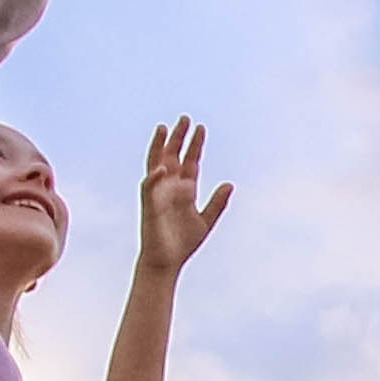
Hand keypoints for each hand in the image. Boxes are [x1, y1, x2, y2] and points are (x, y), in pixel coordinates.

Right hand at [138, 118, 231, 273]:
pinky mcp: (150, 205)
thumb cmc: (183, 243)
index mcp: (185, 190)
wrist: (167, 262)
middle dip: (179, 138)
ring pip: (157, 164)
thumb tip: (229, 184)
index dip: (195, 145)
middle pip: (173, 156)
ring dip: (159, 146)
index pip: (191, 161)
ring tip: (164, 128)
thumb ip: (217, 203)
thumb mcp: (206, 221)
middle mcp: (171, 187)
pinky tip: (163, 168)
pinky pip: (149, 187)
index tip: (201, 128)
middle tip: (185, 118)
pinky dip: (155, 177)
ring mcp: (159, 194)